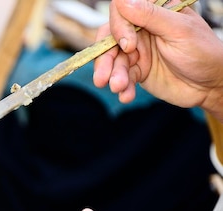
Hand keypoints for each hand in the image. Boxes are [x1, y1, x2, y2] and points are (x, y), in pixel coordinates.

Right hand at [93, 0, 222, 119]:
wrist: (210, 86)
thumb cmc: (203, 52)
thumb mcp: (179, 31)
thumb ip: (151, 16)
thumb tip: (122, 1)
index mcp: (154, 11)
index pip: (121, 11)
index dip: (119, 27)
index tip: (129, 45)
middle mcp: (142, 29)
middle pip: (110, 37)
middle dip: (105, 58)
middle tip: (104, 77)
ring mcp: (137, 50)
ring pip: (112, 60)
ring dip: (112, 75)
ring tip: (118, 88)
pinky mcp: (137, 70)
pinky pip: (120, 77)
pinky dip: (121, 87)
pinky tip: (127, 95)